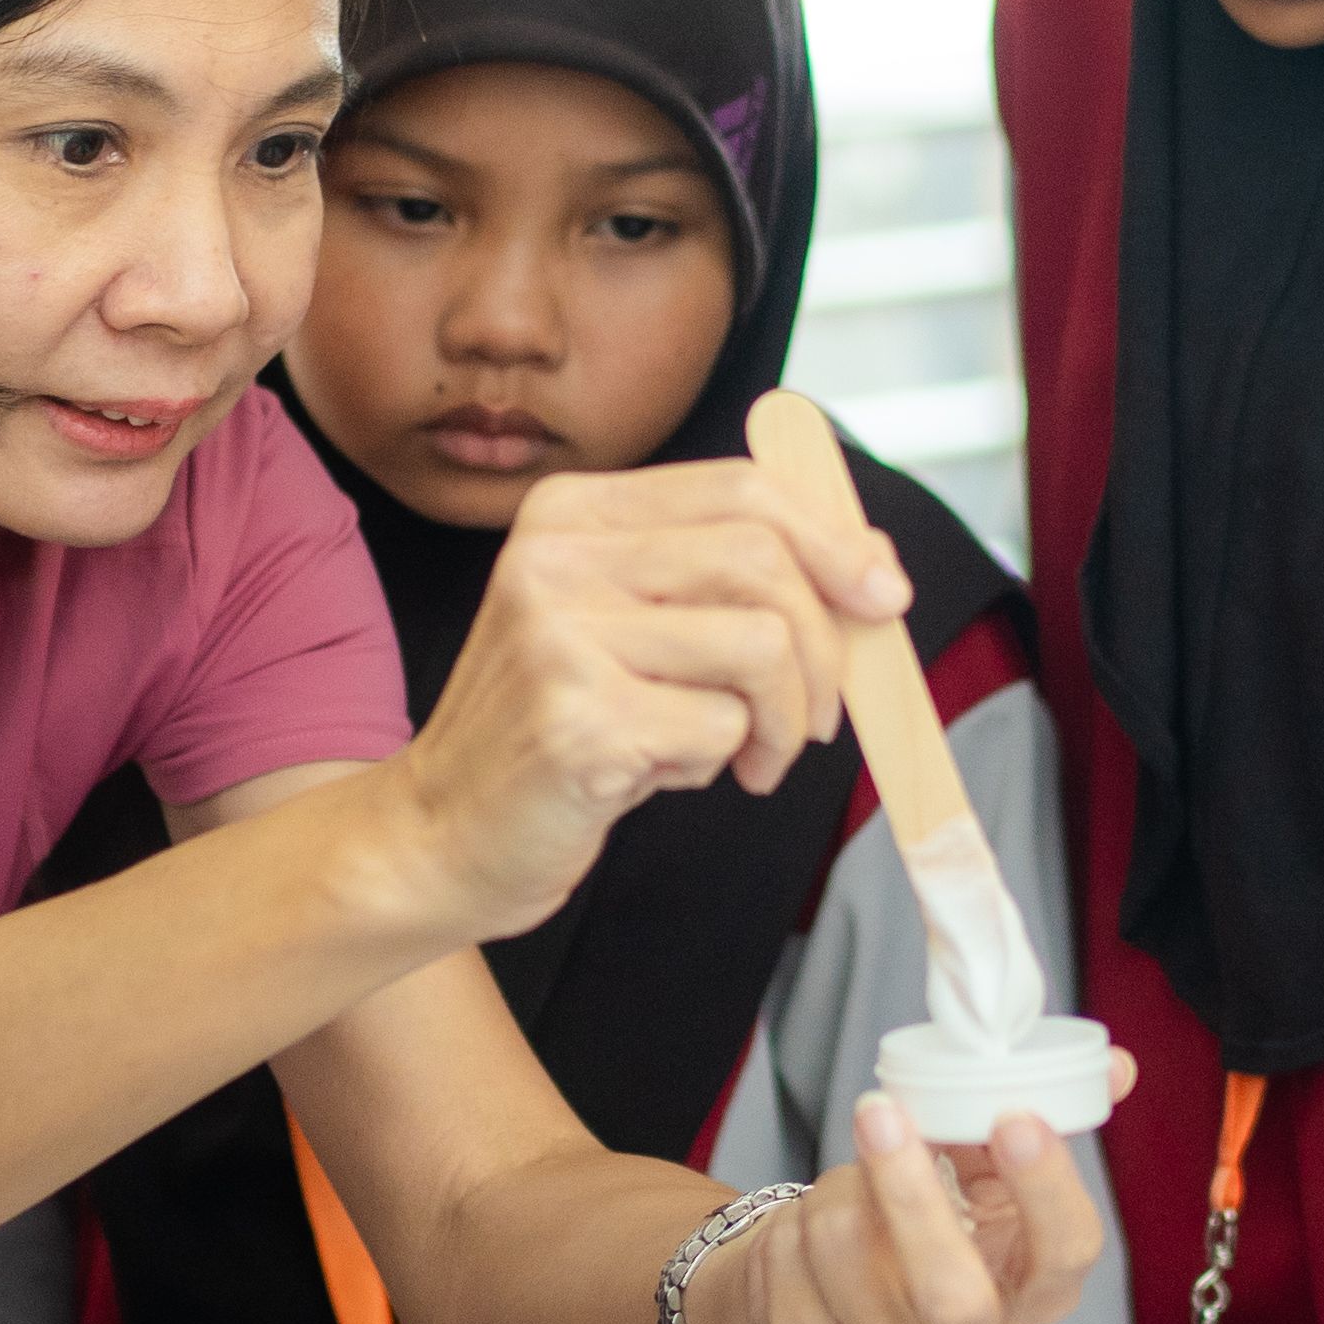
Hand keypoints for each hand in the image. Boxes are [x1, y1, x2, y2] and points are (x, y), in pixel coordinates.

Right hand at [384, 461, 910, 942]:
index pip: (743, 489)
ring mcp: (560, 636)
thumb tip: (870, 562)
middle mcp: (556, 557)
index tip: (882, 596)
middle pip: (763, 559)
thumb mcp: (630, 627)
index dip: (835, 541)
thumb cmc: (558, 731)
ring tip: (750, 757)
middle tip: (819, 716)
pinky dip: (719, 763)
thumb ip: (724, 582)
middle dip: (824, 647)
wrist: (441, 833)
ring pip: (760, 644)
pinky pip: (722, 729)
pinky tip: (663, 775)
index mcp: (571, 513)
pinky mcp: (578, 720)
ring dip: (785, 720)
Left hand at [688, 1094, 1109, 1323]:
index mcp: (1035, 1293)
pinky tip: (804, 1236)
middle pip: (949, 1290)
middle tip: (880, 1111)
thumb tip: (1117, 1066)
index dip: (1046, 1188)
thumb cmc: (930, 1226)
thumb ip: (1029, 1121)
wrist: (835, 1298)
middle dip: (909, 1194)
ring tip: (842, 1186)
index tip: (1015, 1118)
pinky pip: (787, 1272)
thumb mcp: (986, 1183)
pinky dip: (786, 1229)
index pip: (1065, 1253)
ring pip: (846, 1251)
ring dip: (832, 1190)